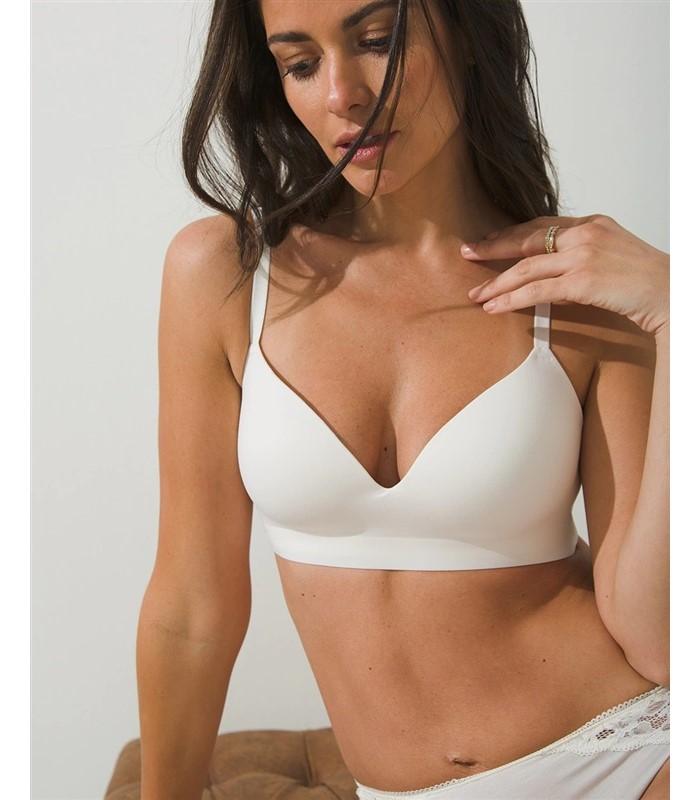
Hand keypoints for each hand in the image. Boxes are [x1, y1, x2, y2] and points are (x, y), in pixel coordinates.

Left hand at [461, 214, 669, 336]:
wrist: (670, 293)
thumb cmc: (643, 280)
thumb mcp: (611, 255)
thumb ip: (580, 256)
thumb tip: (550, 275)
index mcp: (591, 223)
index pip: (541, 225)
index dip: (510, 234)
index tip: (488, 241)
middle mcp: (585, 234)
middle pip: (527, 239)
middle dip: (493, 248)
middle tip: (467, 254)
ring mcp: (583, 256)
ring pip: (526, 268)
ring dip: (497, 283)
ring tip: (476, 295)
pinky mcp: (583, 281)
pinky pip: (537, 291)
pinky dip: (511, 299)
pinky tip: (494, 307)